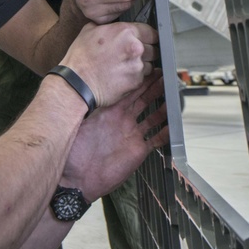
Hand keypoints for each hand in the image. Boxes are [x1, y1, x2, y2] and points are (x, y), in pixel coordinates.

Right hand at [60, 21, 157, 108]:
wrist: (77, 82)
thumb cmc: (81, 57)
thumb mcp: (89, 30)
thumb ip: (109, 26)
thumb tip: (115, 26)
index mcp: (126, 32)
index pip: (151, 31)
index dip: (147, 36)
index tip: (144, 40)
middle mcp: (135, 48)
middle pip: (153, 48)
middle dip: (145, 51)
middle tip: (129, 55)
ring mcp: (137, 66)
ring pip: (149, 64)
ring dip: (141, 65)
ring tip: (123, 66)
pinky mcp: (136, 82)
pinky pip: (142, 77)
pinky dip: (135, 77)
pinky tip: (121, 76)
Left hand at [61, 73, 168, 199]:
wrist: (77, 178)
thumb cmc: (74, 152)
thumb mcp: (81, 123)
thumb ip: (89, 106)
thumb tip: (86, 84)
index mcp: (109, 112)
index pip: (126, 92)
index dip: (137, 81)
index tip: (147, 70)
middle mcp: (122, 121)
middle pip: (142, 100)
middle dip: (154, 88)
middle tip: (166, 76)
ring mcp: (131, 135)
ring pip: (152, 117)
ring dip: (163, 108)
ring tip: (174, 96)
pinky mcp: (137, 151)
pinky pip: (155, 140)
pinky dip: (165, 134)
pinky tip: (173, 127)